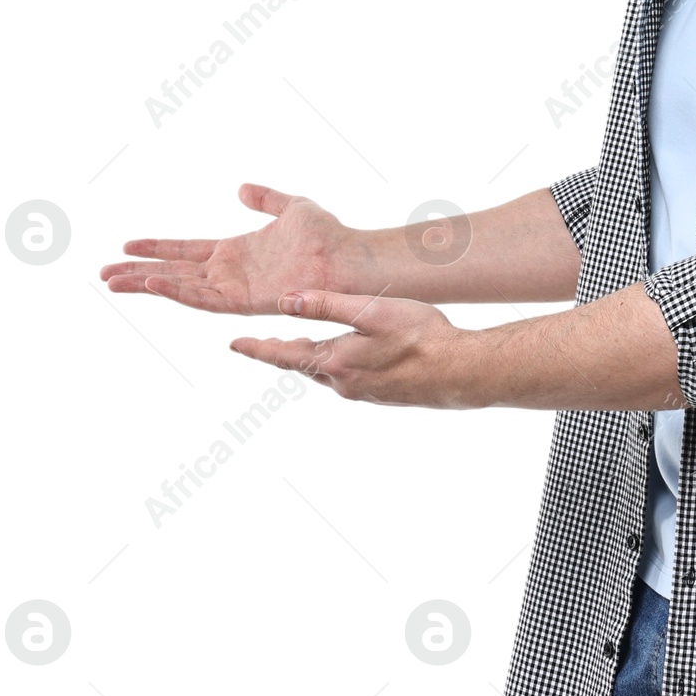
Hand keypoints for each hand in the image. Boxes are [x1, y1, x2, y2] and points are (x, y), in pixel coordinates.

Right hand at [102, 184, 371, 316]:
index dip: (157, 246)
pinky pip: (203, 298)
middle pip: (174, 272)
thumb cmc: (327, 236)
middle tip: (103, 273)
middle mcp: (229, 272)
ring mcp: (234, 288)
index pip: (186, 250)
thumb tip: (242, 188)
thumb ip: (266, 199)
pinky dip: (176, 292)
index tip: (127, 244)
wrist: (346, 257)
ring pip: (180, 288)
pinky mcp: (243, 301)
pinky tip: (151, 284)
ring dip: (147, 284)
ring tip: (114, 281)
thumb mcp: (292, 207)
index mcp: (236, 251)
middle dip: (138, 272)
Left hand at [230, 290, 468, 408]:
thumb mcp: (371, 310)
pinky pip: (350, 378)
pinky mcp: (382, 395)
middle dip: (287, 351)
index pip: (283, 353)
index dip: (257, 347)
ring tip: (308, 344)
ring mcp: (363, 392)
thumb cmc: (420, 336)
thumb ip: (326, 304)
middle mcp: (343, 383)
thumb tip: (285, 300)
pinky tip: (354, 356)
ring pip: (328, 372)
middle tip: (268, 342)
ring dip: (315, 357)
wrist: (460, 372)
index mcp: (335, 361)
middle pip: (304, 363)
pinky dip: (340, 364)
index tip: (235, 343)